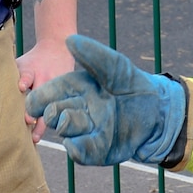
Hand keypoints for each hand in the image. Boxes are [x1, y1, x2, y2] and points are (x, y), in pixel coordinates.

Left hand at [17, 38, 75, 128]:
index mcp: (31, 71)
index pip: (27, 76)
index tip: (21, 86)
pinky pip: (61, 110)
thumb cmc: (32, 61)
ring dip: (43, 122)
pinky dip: (54, 122)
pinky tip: (48, 135)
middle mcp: (45, 79)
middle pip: (40, 96)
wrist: (58, 49)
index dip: (24, 81)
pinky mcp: (66, 92)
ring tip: (35, 137)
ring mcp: (57, 87)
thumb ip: (6, 75)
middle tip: (28, 121)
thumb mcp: (20, 63)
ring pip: (52, 107)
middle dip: (34, 110)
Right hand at [25, 35, 185, 165]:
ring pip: (67, 132)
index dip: (38, 100)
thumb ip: (93, 55)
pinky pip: (82, 153)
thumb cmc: (133, 84)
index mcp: (74, 91)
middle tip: (55, 111)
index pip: (47, 96)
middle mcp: (77, 112)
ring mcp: (86, 132)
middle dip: (51, 113)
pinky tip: (75, 144)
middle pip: (53, 115)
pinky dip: (77, 149)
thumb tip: (70, 40)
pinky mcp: (98, 151)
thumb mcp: (116, 66)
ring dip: (66, 126)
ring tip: (68, 119)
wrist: (159, 109)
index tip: (33, 102)